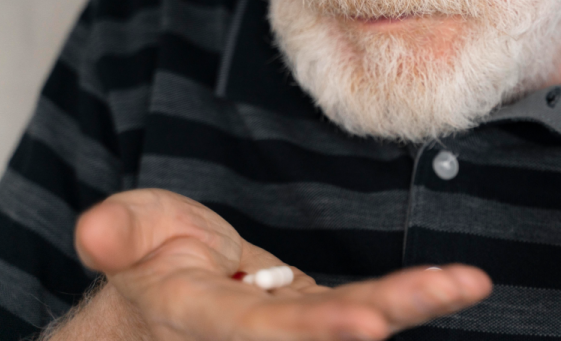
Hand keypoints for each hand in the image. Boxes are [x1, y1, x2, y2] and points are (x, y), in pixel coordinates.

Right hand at [70, 189, 491, 339]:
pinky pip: (368, 307)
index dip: (308, 332)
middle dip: (385, 311)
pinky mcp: (318, 316)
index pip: (254, 330)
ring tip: (466, 282)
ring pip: (355, 321)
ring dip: (414, 304)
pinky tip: (461, 284)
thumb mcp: (128, 231)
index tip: (362, 327)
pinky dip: (416, 297)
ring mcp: (292, 329)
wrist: (164, 299)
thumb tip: (95, 232)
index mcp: (199, 319)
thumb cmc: (148, 258)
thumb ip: (120, 232)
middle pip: (320, 332)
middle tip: (444, 289)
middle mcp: (252, 336)